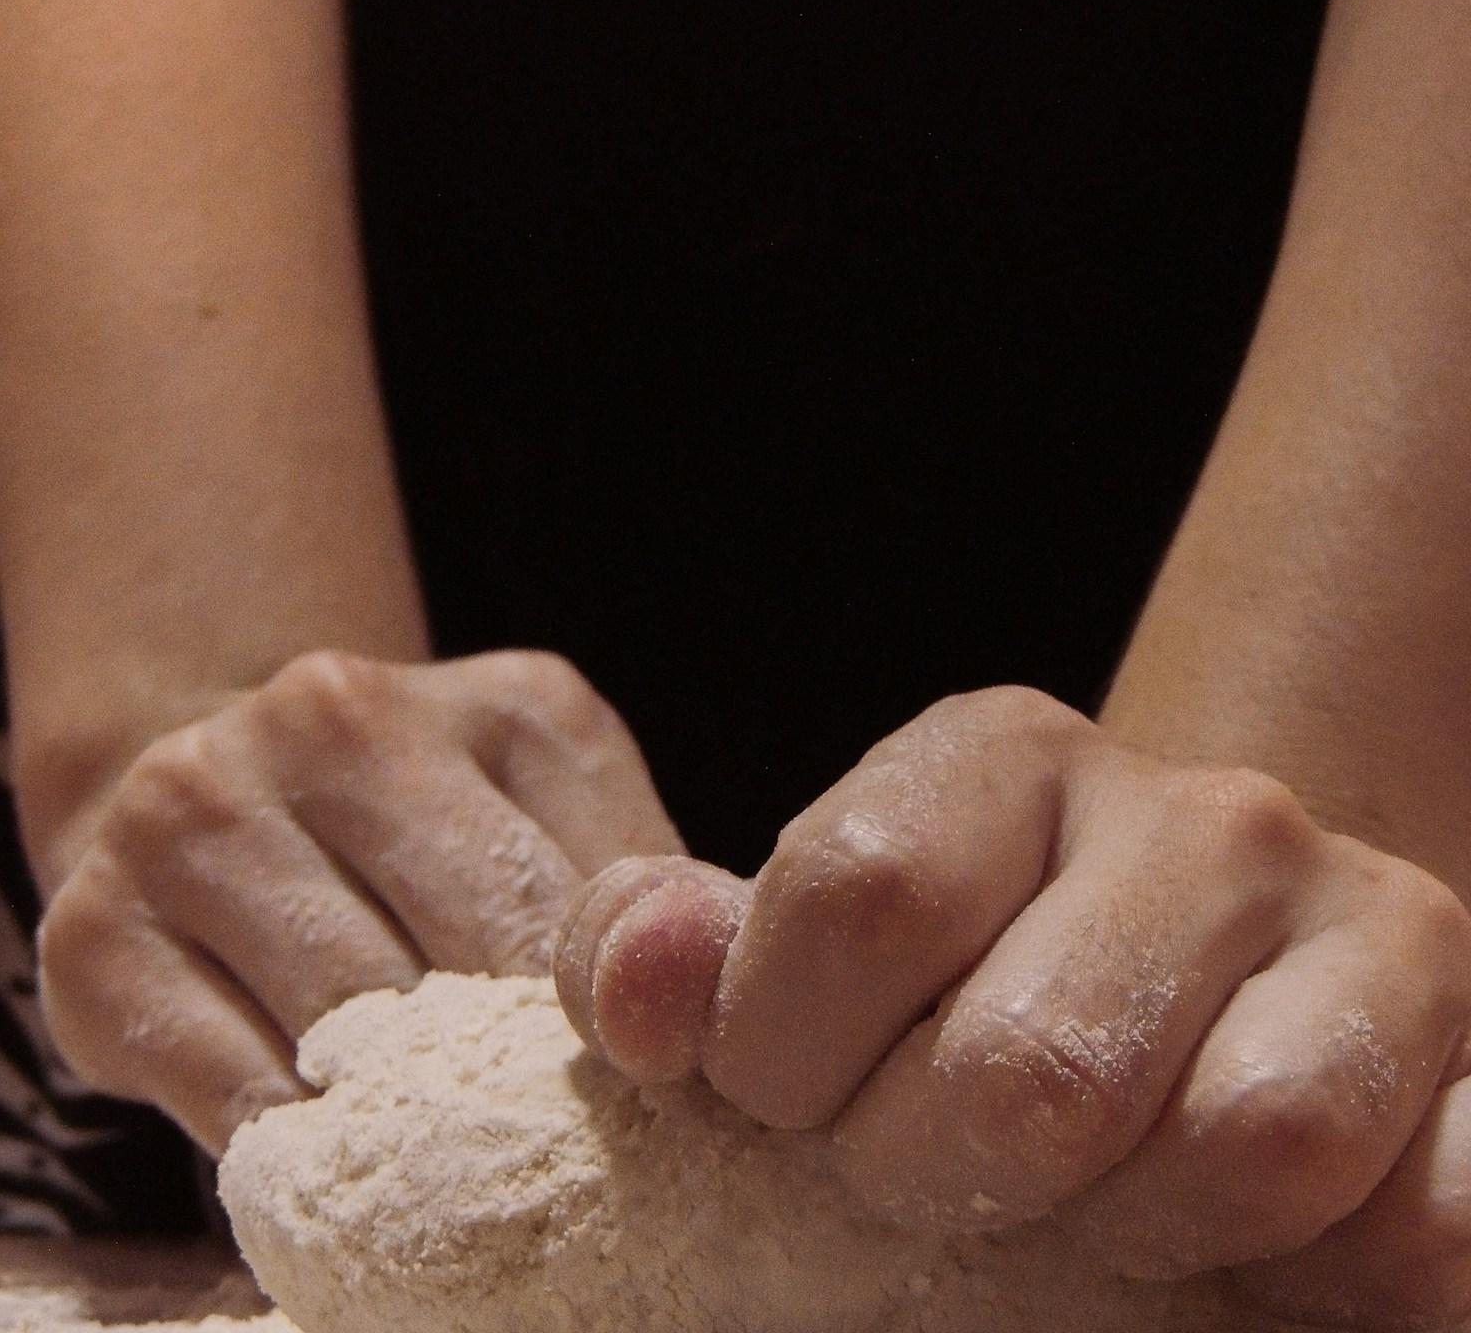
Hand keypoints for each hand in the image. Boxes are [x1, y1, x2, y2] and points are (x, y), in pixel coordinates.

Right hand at [37, 648, 680, 1154]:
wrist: (214, 782)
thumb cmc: (425, 824)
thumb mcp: (555, 813)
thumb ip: (625, 890)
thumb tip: (709, 1030)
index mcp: (503, 700)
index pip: (592, 897)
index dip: (619, 1026)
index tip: (649, 1115)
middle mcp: (335, 719)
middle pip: (474, 952)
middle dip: (523, 1078)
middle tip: (567, 1173)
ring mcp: (198, 813)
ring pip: (353, 1025)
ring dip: (415, 1123)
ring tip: (462, 1177)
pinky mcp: (98, 931)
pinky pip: (233, 1089)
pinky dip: (306, 1155)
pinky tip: (350, 1169)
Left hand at [555, 685, 1470, 1329]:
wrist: (1196, 997)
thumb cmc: (958, 989)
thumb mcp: (791, 960)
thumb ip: (675, 957)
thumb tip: (639, 987)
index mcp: (1004, 752)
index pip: (858, 896)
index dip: (782, 1054)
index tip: (788, 1102)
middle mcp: (1197, 809)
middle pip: (1030, 1064)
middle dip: (943, 1171)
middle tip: (939, 1169)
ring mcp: (1365, 917)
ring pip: (1236, 1146)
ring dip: (1125, 1237)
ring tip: (1090, 1206)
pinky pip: (1423, 1223)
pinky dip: (1320, 1278)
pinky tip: (1248, 1244)